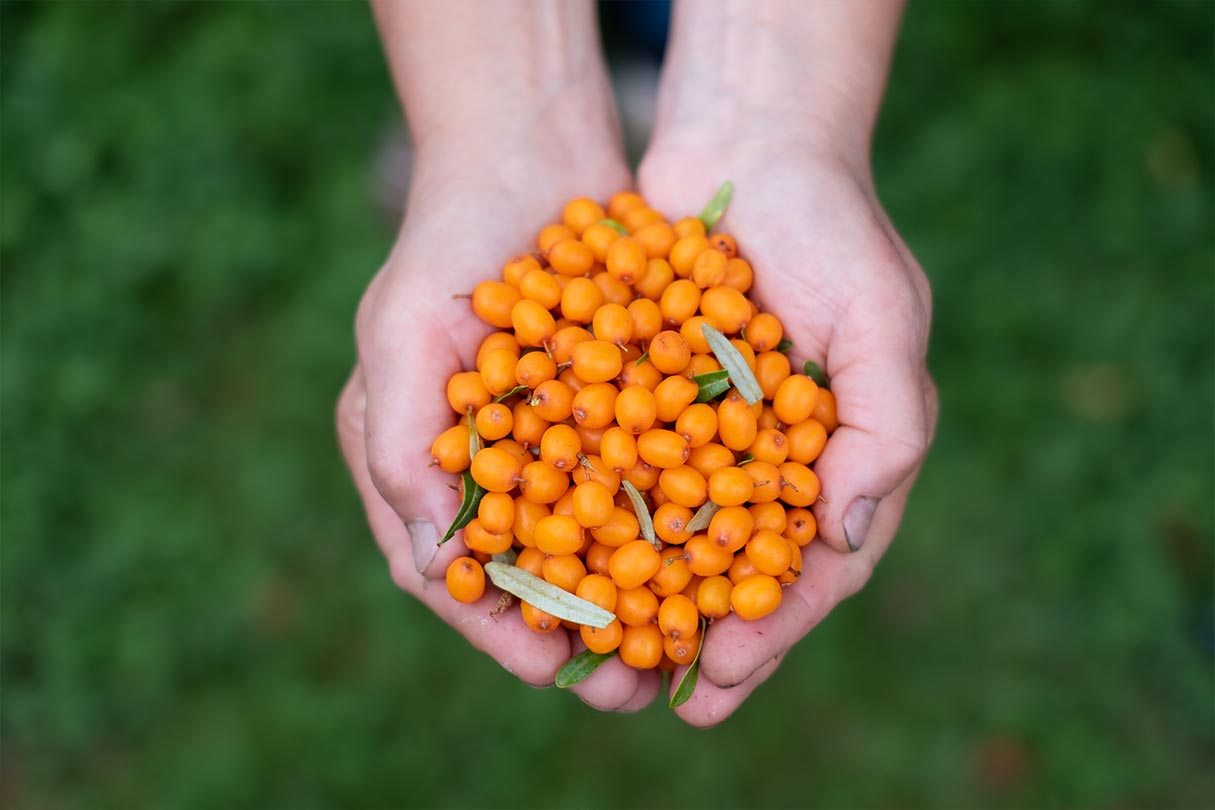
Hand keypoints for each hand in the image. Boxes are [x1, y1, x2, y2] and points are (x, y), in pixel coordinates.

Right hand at [337, 145, 669, 709]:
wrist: (525, 161)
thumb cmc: (446, 247)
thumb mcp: (402, 337)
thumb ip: (399, 447)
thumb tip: (434, 567)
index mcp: (418, 468)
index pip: (455, 577)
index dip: (503, 630)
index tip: (555, 671)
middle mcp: (482, 470)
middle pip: (531, 577)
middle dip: (582, 635)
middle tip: (638, 686)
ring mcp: (546, 444)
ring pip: (592, 545)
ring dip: (635, 596)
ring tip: (686, 643)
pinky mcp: (606, 413)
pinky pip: (638, 484)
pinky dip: (668, 522)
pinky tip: (716, 553)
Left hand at [638, 137, 938, 725]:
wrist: (752, 144)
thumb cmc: (834, 229)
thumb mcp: (883, 317)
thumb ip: (883, 426)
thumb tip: (844, 535)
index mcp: (838, 460)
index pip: (811, 568)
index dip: (769, 628)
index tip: (719, 678)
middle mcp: (768, 460)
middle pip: (729, 568)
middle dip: (691, 635)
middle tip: (644, 695)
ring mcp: (703, 432)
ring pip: (664, 532)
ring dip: (631, 594)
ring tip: (590, 655)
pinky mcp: (645, 396)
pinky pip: (614, 465)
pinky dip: (585, 508)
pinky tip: (543, 551)